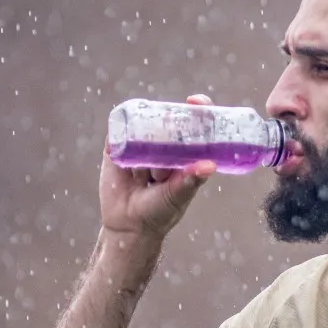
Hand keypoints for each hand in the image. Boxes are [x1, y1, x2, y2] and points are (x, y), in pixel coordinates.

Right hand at [98, 94, 217, 244]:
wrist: (128, 226)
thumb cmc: (160, 212)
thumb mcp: (177, 195)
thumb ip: (190, 180)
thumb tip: (210, 165)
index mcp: (185, 152)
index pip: (194, 122)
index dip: (197, 110)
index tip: (196, 102)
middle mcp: (163, 144)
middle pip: (167, 121)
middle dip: (165, 136)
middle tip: (160, 172)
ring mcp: (140, 144)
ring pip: (141, 132)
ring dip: (143, 159)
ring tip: (143, 182)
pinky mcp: (117, 148)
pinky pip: (117, 135)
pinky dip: (120, 142)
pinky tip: (124, 165)